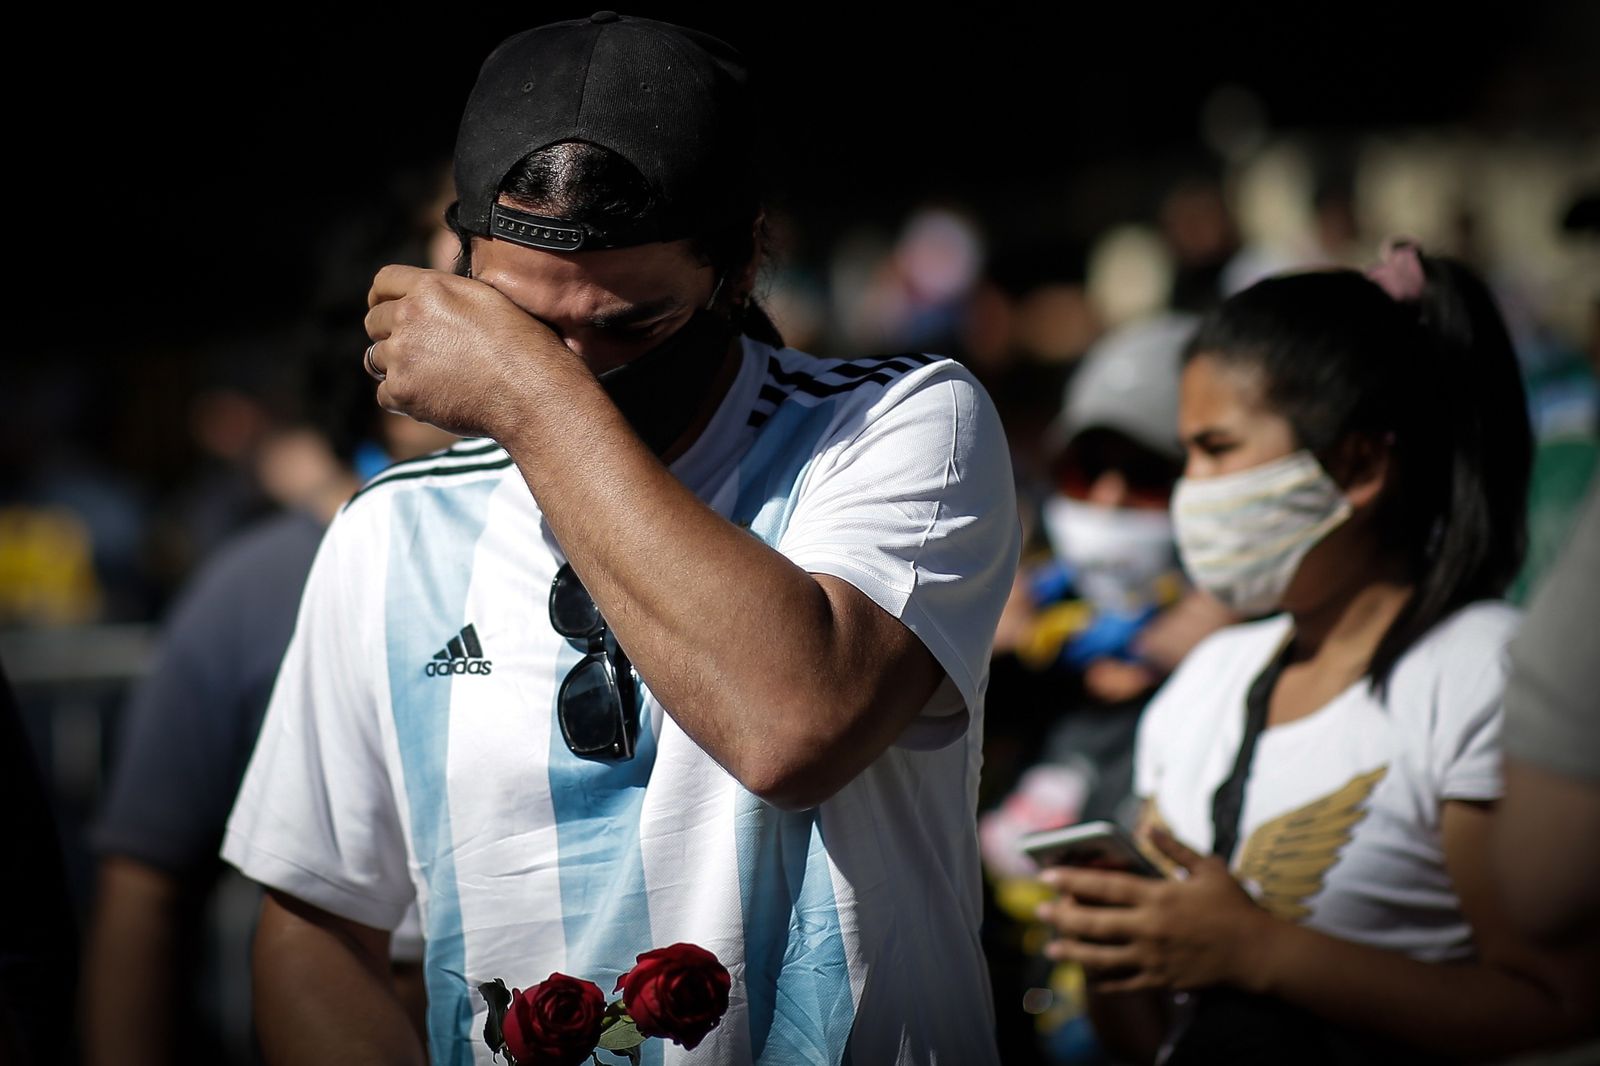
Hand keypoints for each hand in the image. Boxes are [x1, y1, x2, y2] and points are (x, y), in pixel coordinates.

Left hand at [363, 265, 578, 439]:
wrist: (531, 391)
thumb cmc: (525, 347)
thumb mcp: (490, 300)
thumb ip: (452, 296)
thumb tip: (436, 299)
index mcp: (432, 287)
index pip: (384, 281)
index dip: (381, 297)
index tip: (384, 309)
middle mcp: (410, 316)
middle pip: (374, 321)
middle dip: (388, 334)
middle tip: (414, 351)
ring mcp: (402, 355)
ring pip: (376, 359)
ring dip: (395, 368)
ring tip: (429, 377)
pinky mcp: (402, 391)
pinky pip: (384, 394)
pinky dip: (403, 399)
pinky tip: (432, 399)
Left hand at [1036, 827, 1274, 992]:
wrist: (1257, 952)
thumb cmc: (1234, 907)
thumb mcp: (1208, 868)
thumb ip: (1174, 848)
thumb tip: (1148, 828)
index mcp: (1158, 896)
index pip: (1105, 886)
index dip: (1072, 880)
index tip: (1047, 876)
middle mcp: (1149, 927)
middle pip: (1094, 922)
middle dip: (1062, 916)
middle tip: (1039, 911)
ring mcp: (1152, 957)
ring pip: (1101, 957)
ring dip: (1072, 952)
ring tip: (1051, 948)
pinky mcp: (1160, 979)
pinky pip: (1123, 982)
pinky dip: (1101, 980)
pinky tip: (1086, 976)